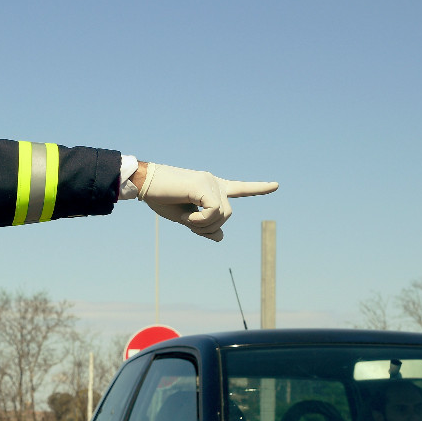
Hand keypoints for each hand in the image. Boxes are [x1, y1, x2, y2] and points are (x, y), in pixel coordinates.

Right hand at [137, 162, 277, 241]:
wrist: (145, 184)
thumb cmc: (161, 199)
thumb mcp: (185, 219)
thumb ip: (203, 227)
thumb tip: (221, 238)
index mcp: (211, 187)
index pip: (240, 189)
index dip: (258, 188)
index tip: (276, 185)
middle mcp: (214, 183)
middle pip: (228, 215)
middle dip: (209, 227)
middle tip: (189, 225)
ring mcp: (211, 183)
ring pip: (223, 215)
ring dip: (204, 225)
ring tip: (185, 219)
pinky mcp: (204, 186)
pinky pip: (214, 212)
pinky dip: (201, 221)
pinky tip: (186, 217)